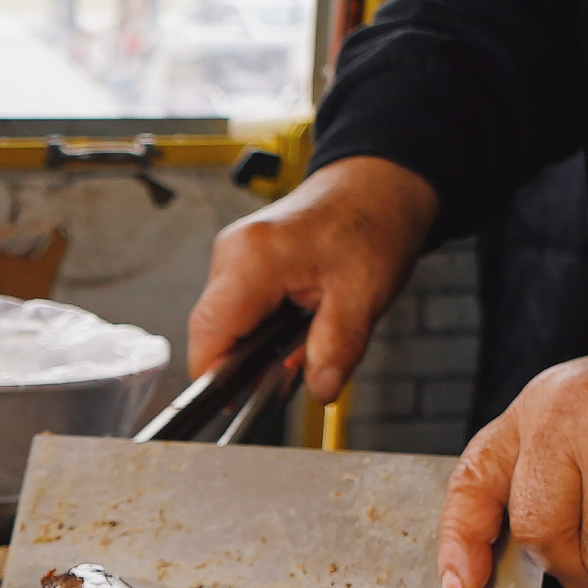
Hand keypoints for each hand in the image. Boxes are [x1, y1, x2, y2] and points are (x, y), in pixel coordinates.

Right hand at [186, 153, 440, 403]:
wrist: (377, 183)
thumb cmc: (372, 221)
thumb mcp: (364, 294)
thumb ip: (337, 347)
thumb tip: (319, 389)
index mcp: (255, 257)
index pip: (209, 333)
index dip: (216, 376)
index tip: (235, 403)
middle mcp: (234, 251)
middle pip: (212, 329)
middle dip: (244, 362)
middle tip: (290, 373)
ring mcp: (233, 252)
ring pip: (223, 320)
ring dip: (254, 344)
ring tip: (301, 341)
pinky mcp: (242, 257)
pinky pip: (235, 304)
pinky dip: (259, 325)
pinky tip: (293, 324)